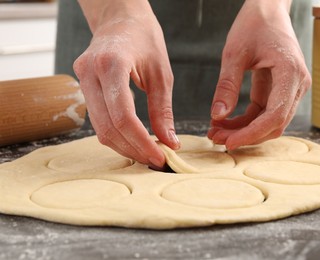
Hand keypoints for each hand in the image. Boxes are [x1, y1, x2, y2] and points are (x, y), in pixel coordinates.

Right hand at [74, 0, 179, 167]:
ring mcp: (81, 79)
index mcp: (112, 64)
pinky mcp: (81, 86)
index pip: (123, 116)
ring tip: (147, 154)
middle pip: (108, 127)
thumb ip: (163, 110)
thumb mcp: (161, 74)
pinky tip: (133, 140)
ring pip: (99, 128)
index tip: (160, 157)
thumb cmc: (144, 39)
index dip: (141, 142)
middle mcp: (90, 72)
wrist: (120, 19)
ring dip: (124, 146)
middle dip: (133, 149)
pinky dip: (116, 134)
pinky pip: (97, 119)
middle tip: (155, 161)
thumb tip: (169, 142)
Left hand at [208, 0, 310, 149]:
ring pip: (269, 121)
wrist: (268, 9)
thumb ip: (226, 86)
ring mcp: (291, 88)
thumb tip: (217, 116)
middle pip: (274, 124)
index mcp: (290, 73)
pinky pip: (264, 112)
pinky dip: (246, 120)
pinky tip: (226, 121)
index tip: (228, 142)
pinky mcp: (281, 89)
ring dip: (244, 130)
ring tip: (216, 131)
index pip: (275, 116)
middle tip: (215, 137)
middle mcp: (297, 84)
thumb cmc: (254, 24)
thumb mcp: (235, 53)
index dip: (251, 133)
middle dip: (245, 135)